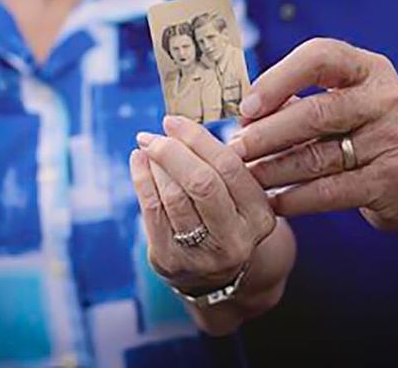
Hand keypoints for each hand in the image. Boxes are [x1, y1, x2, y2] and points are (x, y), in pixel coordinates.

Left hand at [130, 115, 276, 293]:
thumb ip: (227, 163)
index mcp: (259, 215)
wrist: (214, 276)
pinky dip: (142, 179)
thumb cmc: (226, 219)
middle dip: (173, 151)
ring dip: (156, 163)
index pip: (229, 167)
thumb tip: (185, 124)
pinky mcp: (170, 260)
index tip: (174, 120)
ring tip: (148, 145)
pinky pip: (152, 211)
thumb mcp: (242, 197)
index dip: (198, 139)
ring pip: (174, 196)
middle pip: (202, 183)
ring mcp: (202, 254)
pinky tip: (138, 162)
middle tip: (156, 133)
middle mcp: (235, 239)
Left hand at [232, 38, 397, 237]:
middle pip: (316, 112)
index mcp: (370, 69)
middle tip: (236, 149)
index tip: (247, 106)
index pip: (320, 57)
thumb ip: (300, 99)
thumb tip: (243, 112)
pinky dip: (297, 199)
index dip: (279, 78)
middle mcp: (387, 99)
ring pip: (320, 156)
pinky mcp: (393, 180)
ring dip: (275, 170)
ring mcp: (394, 139)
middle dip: (268, 133)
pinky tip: (274, 203)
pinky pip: (332, 192)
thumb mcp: (346, 101)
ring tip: (246, 178)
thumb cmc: (367, 132)